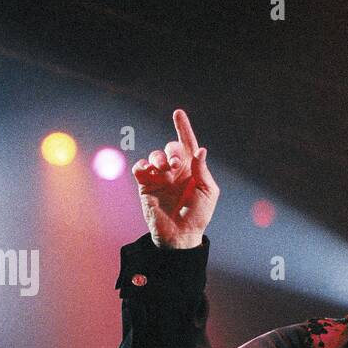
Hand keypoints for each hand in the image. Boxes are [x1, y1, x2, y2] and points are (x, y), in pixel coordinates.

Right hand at [133, 109, 219, 248]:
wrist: (179, 234)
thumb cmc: (198, 215)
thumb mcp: (207, 192)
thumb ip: (201, 170)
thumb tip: (200, 149)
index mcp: (192, 170)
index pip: (188, 144)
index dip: (183, 128)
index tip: (178, 112)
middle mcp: (175, 170)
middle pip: (170, 148)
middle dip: (172, 152)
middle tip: (175, 166)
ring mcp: (159, 177)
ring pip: (154, 156)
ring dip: (159, 160)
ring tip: (165, 174)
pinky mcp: (145, 185)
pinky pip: (140, 167)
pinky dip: (142, 166)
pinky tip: (148, 173)